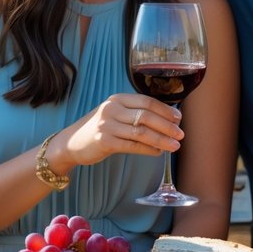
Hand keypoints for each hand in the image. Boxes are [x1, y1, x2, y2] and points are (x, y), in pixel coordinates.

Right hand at [59, 95, 183, 168]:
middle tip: (180, 134)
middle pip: (146, 116)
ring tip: (174, 146)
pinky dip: (148, 149)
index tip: (179, 118)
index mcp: (117, 99)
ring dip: (161, 140)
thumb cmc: (99, 128)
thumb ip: (135, 113)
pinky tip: (158, 152)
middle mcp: (112, 109)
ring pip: (141, 132)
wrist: (71, 143)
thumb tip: (167, 120)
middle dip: (167, 126)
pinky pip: (132, 145)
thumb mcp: (115, 114)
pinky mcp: (104, 141)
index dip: (165, 110)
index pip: (146, 101)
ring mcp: (107, 125)